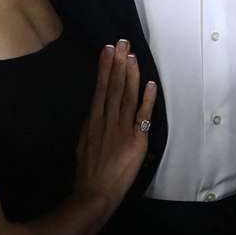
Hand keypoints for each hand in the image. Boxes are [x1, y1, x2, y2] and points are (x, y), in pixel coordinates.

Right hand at [75, 40, 156, 210]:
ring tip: (132, 55)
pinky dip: (147, 99)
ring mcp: (121, 129)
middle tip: (121, 42)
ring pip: (126, 96)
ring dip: (130, 74)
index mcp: (93, 121)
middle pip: (113, 87)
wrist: (94, 193)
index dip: (105, 68)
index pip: (101, 88)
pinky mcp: (135, 140)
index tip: (108, 50)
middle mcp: (106, 120)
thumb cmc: (89, 172)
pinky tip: (150, 84)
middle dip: (118, 63)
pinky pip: (142, 115)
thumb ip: (92, 126)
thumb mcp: (85, 143)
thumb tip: (96, 112)